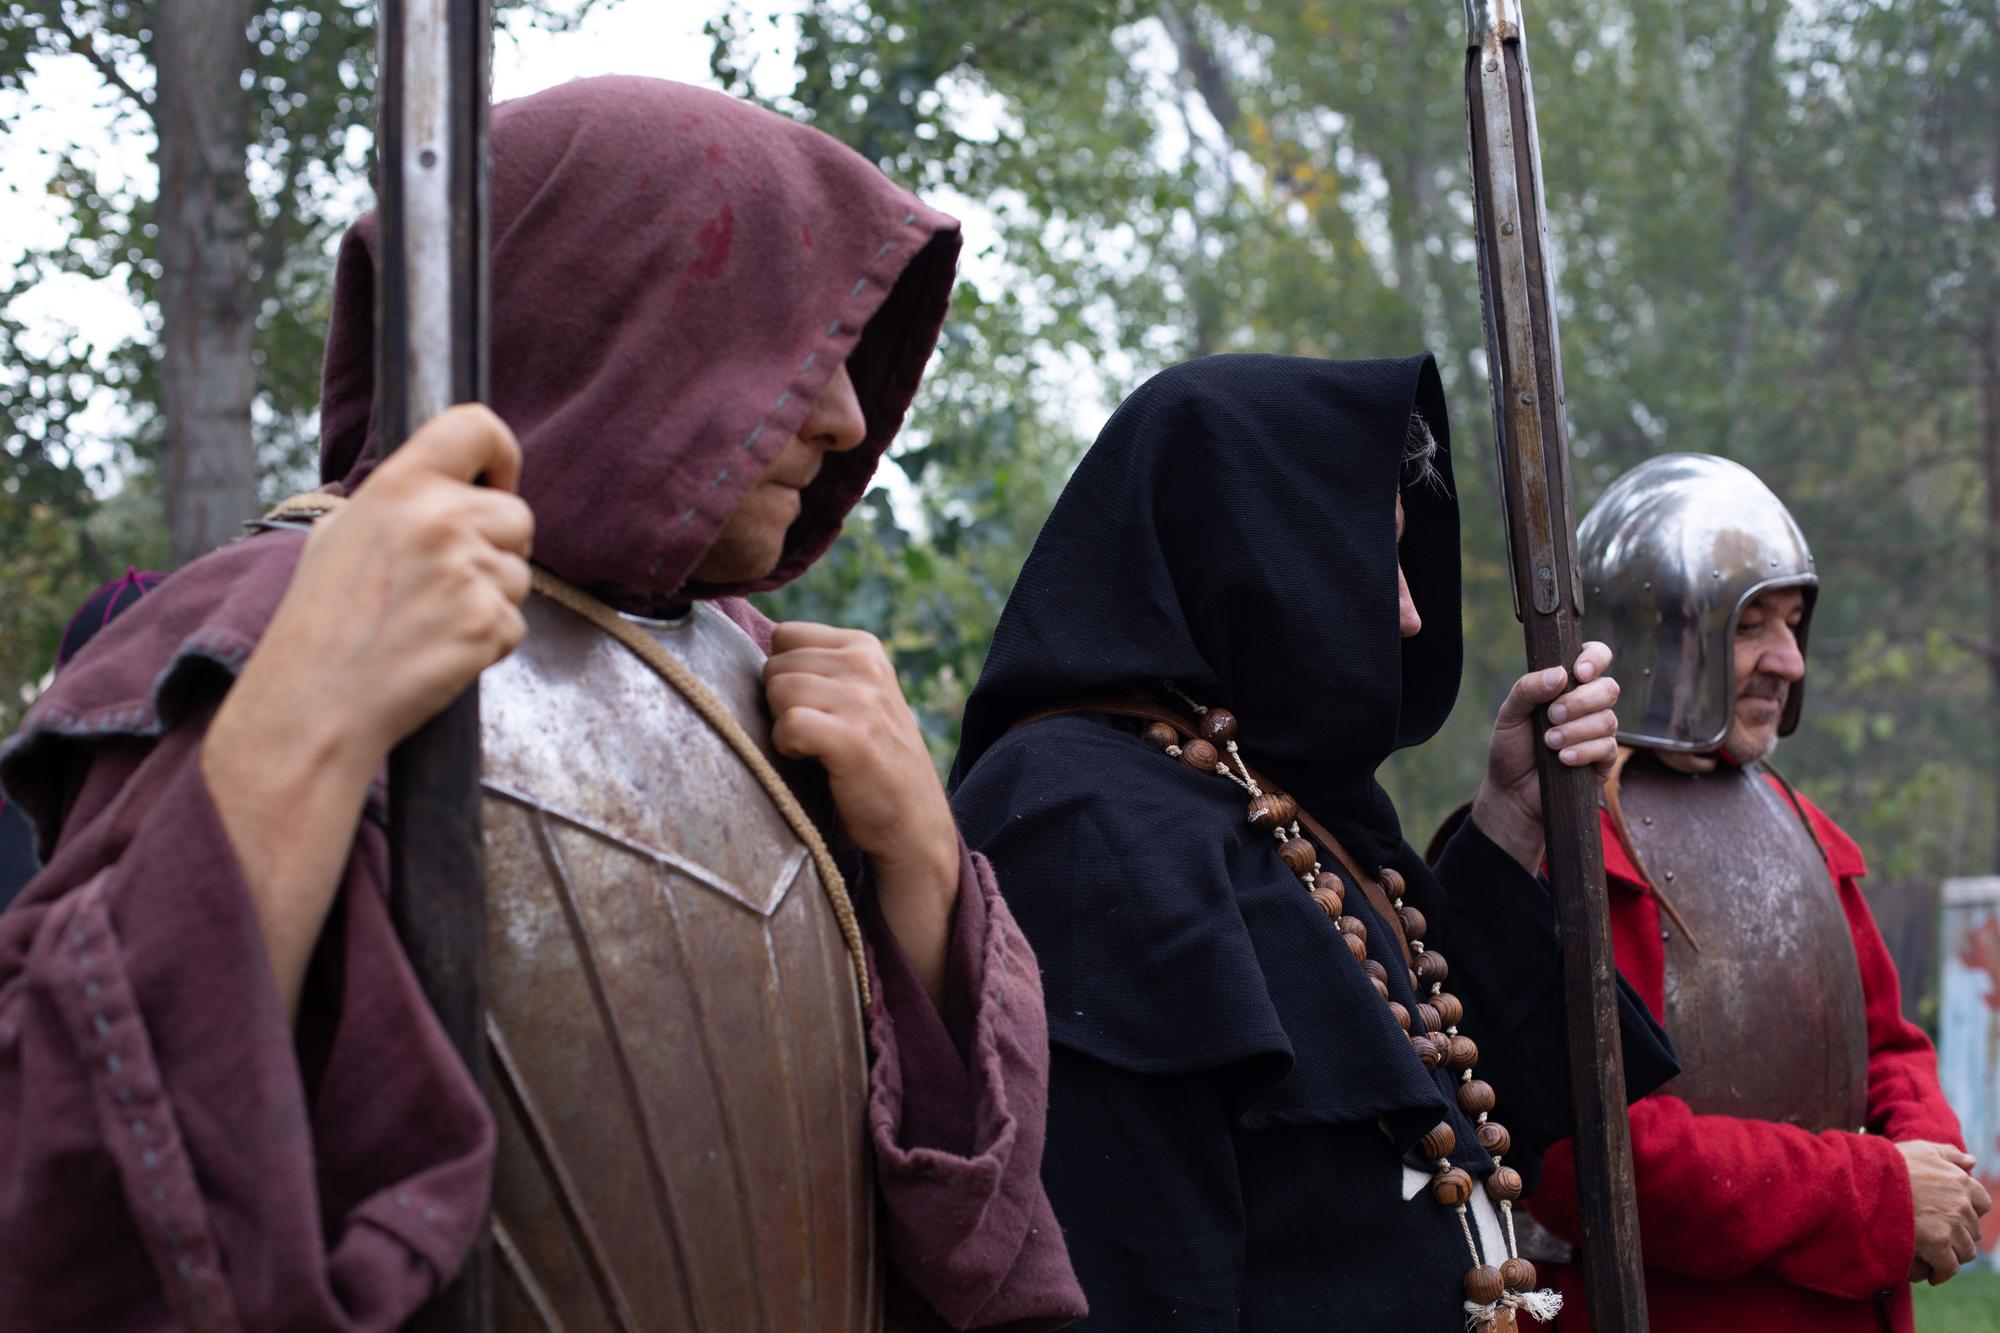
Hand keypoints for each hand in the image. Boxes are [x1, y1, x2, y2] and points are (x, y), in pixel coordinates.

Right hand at [253, 404, 535, 762]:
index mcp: (399, 485)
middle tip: (446, 583)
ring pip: (519, 573)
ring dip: (490, 598)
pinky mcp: (488, 622)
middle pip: (517, 514)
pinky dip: (488, 641)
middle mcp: (440, 518)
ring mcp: (468, 571)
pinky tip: (439, 651)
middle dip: (497, 547)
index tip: (494, 482)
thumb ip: (398, 503)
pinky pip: (515, 622)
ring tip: (430, 621)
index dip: (500, 454)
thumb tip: (444, 488)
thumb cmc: (322, 624)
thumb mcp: (340, 535)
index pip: (475, 426)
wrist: (314, 705)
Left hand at [764, 623, 959, 1004]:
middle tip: (817, 736)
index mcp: (864, 646)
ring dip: (785, 727)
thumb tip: (747, 657)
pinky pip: (788, 725)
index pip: (785, 636)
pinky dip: (789, 748)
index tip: (814, 708)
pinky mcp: (852, 738)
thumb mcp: (858, 695)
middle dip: (782, 704)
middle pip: (775, 666)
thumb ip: (817, 669)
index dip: (785, 675)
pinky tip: (814, 762)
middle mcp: (866, 664)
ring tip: (818, 750)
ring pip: (777, 691)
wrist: (913, 823)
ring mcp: (862, 700)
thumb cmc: (871, 761)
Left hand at [1470, 642, 1619, 871]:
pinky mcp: (1604, 760)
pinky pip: (1607, 747)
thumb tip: (1560, 674)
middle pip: (1608, 688)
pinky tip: (1563, 759)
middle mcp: (1588, 706)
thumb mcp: (1509, 715)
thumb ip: (1528, 689)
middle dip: (1581, 701)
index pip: (1595, 657)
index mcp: (1567, 686)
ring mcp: (1598, 732)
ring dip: (1576, 730)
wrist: (1512, 792)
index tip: (1579, 672)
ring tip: (1549, 743)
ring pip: (1608, 718)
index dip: (1595, 658)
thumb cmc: (1511, 748)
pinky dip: (1583, 751)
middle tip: (1552, 715)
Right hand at [1901, 1139, 1989, 1284]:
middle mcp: (1961, 1203)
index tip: (1950, 1215)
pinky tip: (1930, 1273)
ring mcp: (1951, 1224)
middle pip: (1973, 1230)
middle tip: (1936, 1238)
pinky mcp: (1937, 1243)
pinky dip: (1941, 1272)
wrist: (1864, 1181)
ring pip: (1965, 1251)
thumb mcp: (1921, 1150)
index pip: (1982, 1203)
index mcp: (1961, 1181)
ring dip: (1951, 1255)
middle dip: (1958, 1235)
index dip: (1968, 1211)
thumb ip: (1949, 1154)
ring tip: (1932, 1256)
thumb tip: (1972, 1161)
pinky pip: (1949, 1266)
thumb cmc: (1890, 1164)